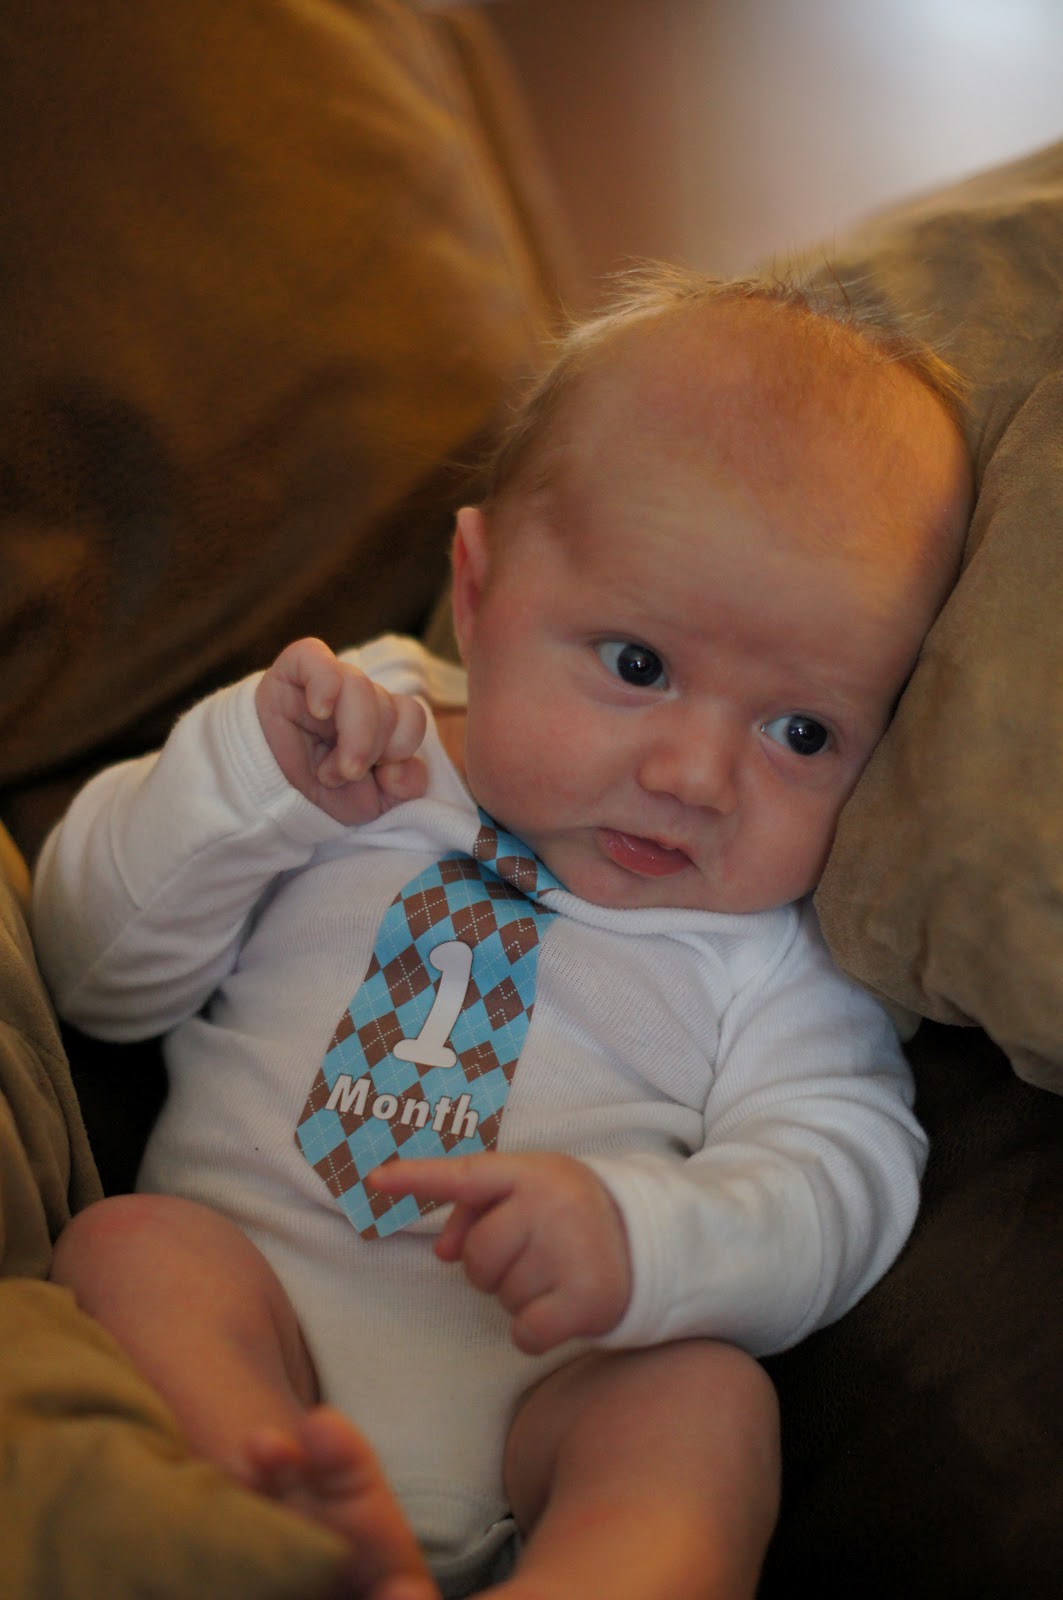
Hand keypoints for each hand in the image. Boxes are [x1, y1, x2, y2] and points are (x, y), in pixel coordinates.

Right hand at [255, 638, 427, 823]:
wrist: (265, 797)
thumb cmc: (319, 794)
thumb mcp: (371, 803)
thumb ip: (403, 787)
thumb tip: (402, 767)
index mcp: (381, 720)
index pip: (410, 714)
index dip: (403, 744)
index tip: (383, 776)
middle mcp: (358, 697)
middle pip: (385, 704)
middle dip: (369, 749)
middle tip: (344, 776)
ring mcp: (327, 682)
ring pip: (358, 686)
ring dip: (352, 734)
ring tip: (329, 770)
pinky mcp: (293, 672)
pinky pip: (315, 657)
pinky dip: (324, 683)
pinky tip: (320, 709)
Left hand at [371, 1153, 631, 1353]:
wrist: (648, 1243)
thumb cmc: (571, 1215)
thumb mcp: (532, 1190)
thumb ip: (478, 1208)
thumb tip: (442, 1251)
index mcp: (532, 1172)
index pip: (467, 1175)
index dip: (419, 1179)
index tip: (375, 1180)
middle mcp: (551, 1205)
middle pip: (476, 1255)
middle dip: (492, 1266)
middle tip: (529, 1257)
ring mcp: (571, 1250)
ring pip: (500, 1296)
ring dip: (518, 1295)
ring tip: (553, 1274)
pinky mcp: (588, 1297)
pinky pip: (525, 1332)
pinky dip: (533, 1332)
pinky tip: (557, 1310)